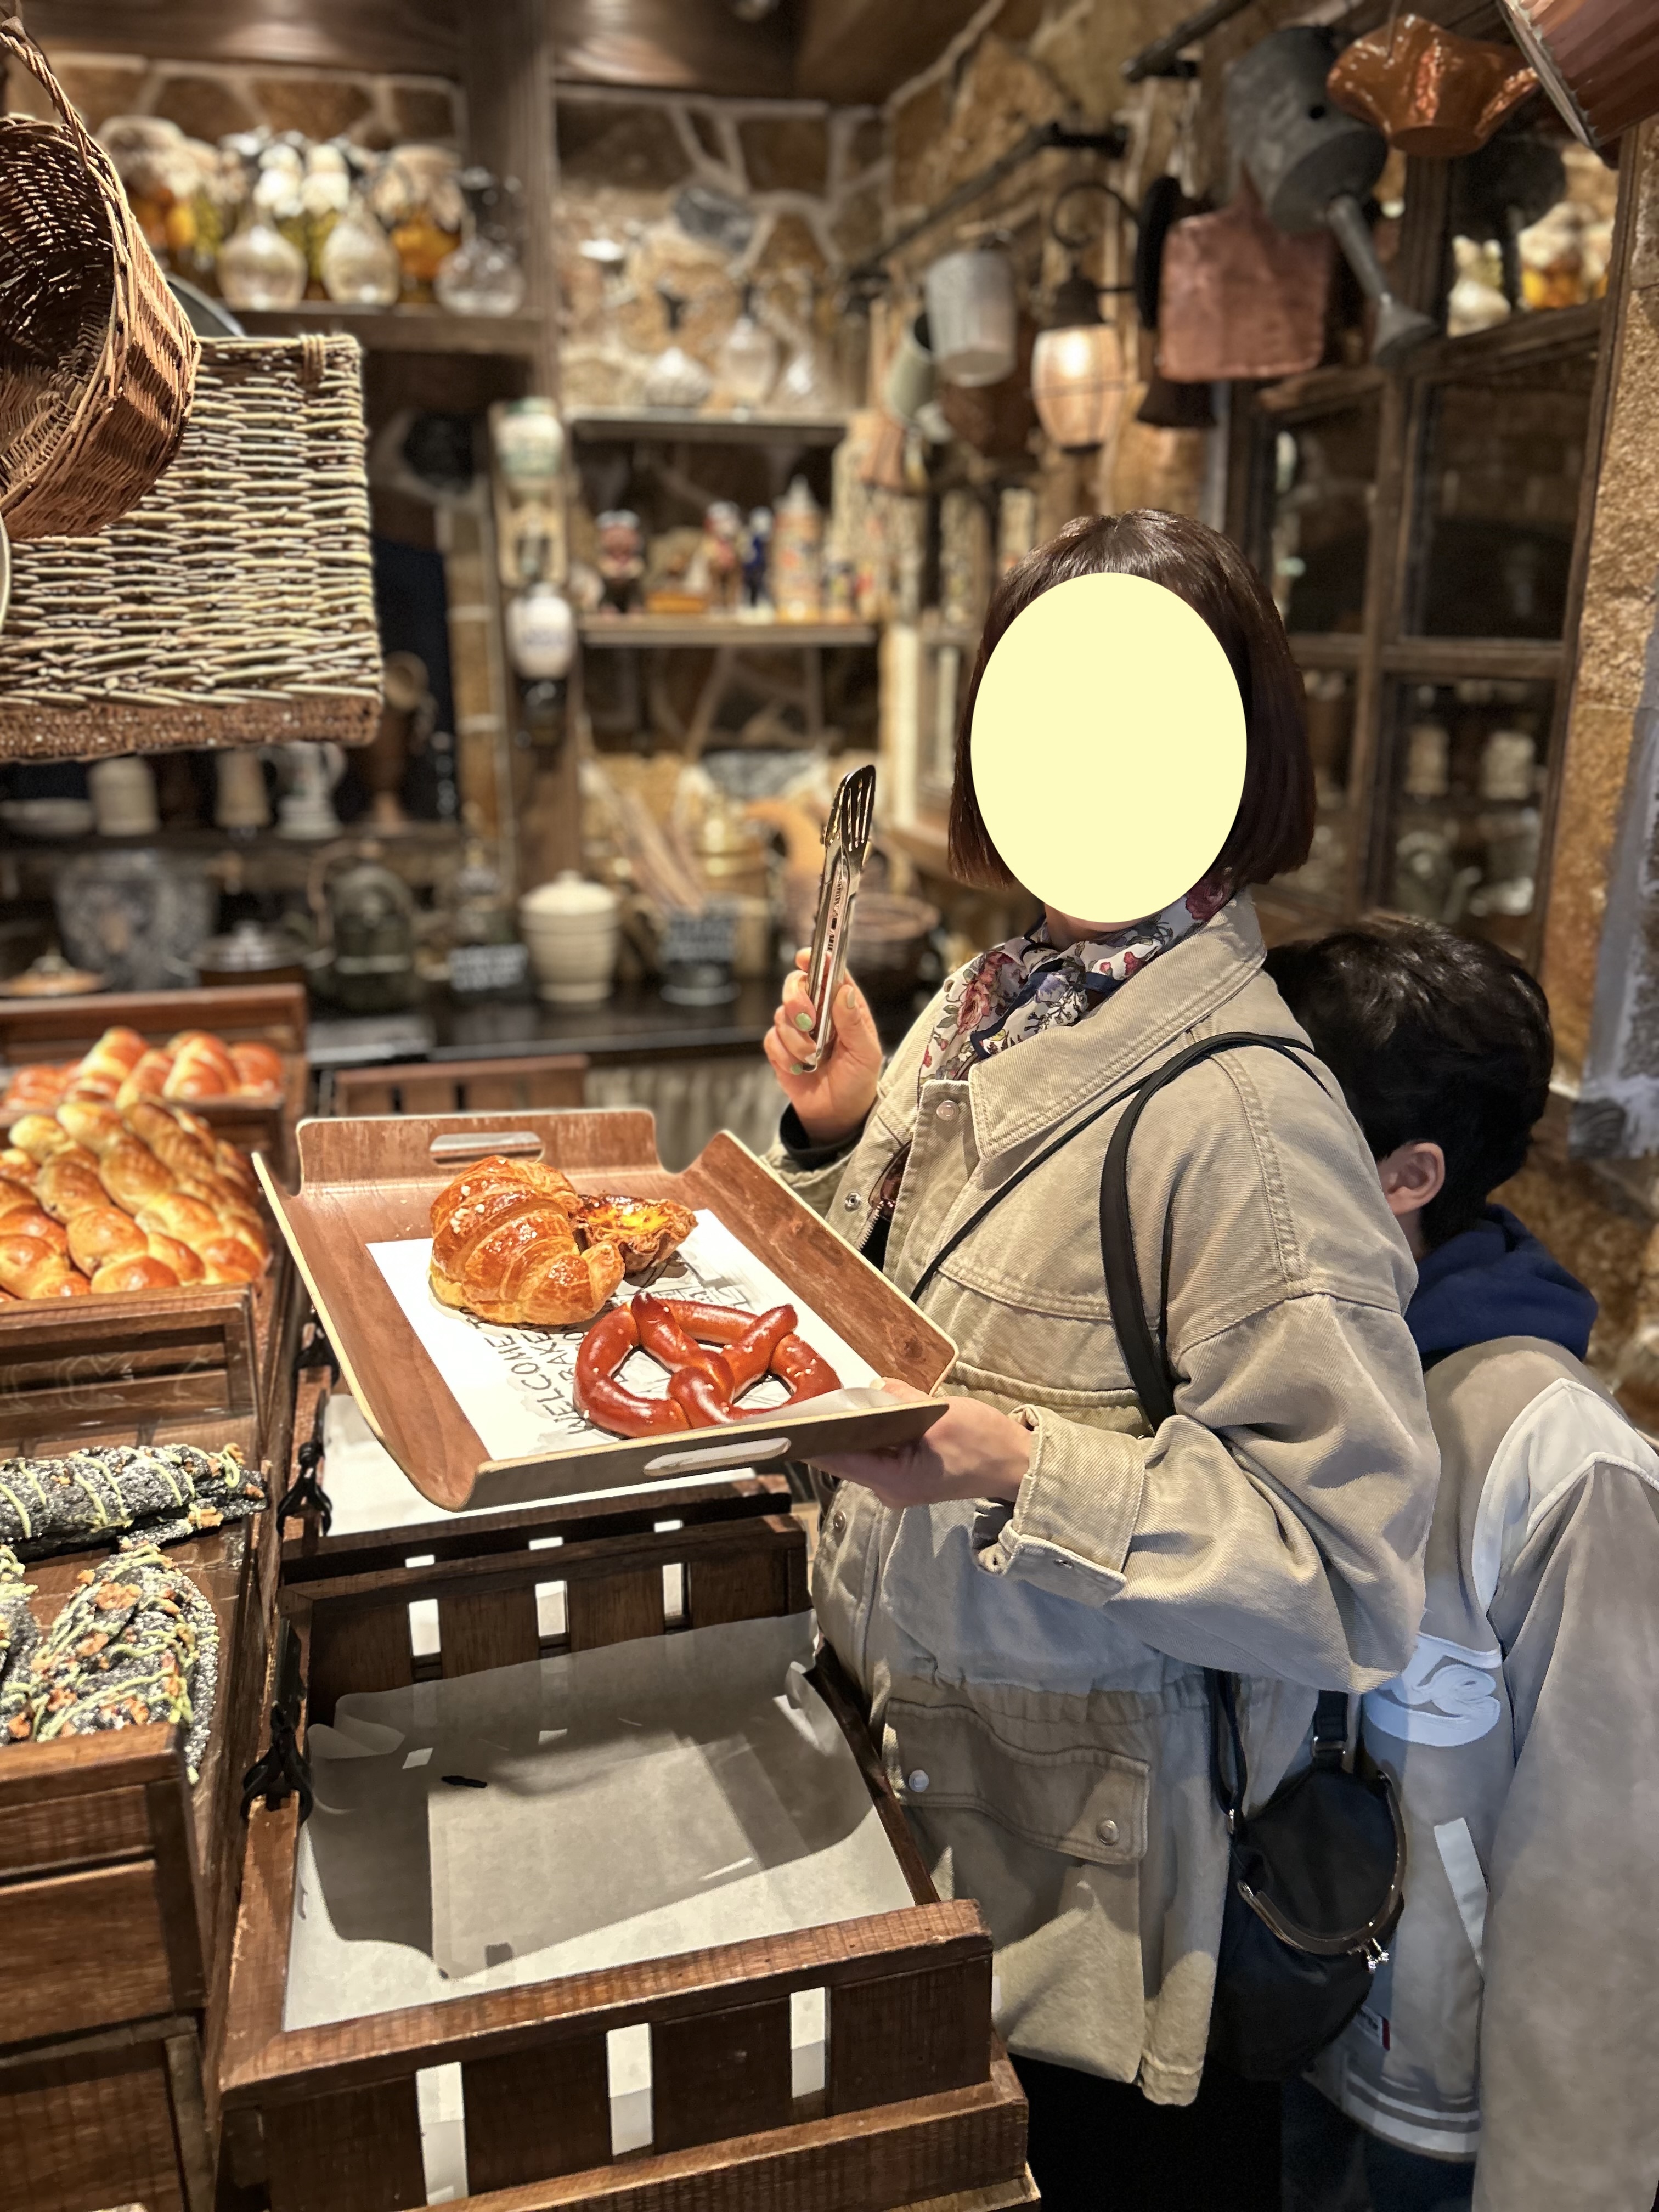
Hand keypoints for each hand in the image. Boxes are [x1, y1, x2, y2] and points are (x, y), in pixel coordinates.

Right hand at [763, 946, 882, 1147]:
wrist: (838, 1115)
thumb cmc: (858, 1082)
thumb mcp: (865, 1054)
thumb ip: (854, 1022)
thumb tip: (844, 991)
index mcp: (843, 1007)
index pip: (829, 973)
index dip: (817, 960)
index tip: (806, 957)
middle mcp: (819, 1012)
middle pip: (795, 985)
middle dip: (798, 1000)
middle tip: (809, 1021)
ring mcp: (797, 1029)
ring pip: (781, 1014)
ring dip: (797, 1040)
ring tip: (813, 1059)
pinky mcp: (781, 1048)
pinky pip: (771, 1039)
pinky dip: (785, 1055)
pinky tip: (800, 1067)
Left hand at [812, 1379, 1032, 1509]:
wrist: (1018, 1465)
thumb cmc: (984, 1444)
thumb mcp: (942, 1414)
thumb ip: (901, 1401)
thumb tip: (873, 1389)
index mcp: (893, 1481)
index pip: (836, 1459)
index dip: (809, 1438)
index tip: (785, 1420)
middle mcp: (888, 1488)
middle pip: (845, 1455)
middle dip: (829, 1427)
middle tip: (806, 1396)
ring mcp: (897, 1482)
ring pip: (861, 1451)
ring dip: (851, 1427)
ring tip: (830, 1398)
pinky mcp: (906, 1471)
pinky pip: (878, 1449)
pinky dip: (871, 1430)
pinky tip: (866, 1409)